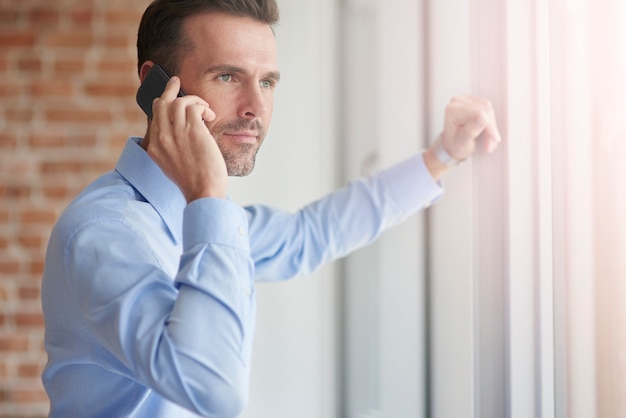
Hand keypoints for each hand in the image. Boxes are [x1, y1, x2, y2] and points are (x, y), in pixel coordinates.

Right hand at [144, 76, 227, 201]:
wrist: (203, 192)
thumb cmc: (194, 181)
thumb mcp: (172, 164)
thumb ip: (171, 146)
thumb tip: (180, 131)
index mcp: (154, 148)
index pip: (153, 117)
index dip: (161, 104)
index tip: (167, 97)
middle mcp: (161, 138)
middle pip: (160, 104)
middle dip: (169, 90)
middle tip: (176, 81)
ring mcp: (175, 133)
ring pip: (178, 102)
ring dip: (193, 100)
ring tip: (204, 110)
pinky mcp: (192, 130)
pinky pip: (194, 106)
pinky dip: (203, 107)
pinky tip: (210, 115)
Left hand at [441, 95, 500, 158]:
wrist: (453, 144)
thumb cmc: (455, 145)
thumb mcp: (462, 143)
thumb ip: (471, 130)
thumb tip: (482, 118)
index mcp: (452, 110)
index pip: (478, 113)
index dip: (489, 126)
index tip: (494, 140)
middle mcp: (458, 101)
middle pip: (484, 110)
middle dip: (490, 128)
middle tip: (491, 145)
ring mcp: (466, 99)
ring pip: (489, 110)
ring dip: (492, 127)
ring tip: (489, 142)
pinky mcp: (474, 101)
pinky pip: (489, 110)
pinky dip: (491, 123)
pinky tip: (488, 134)